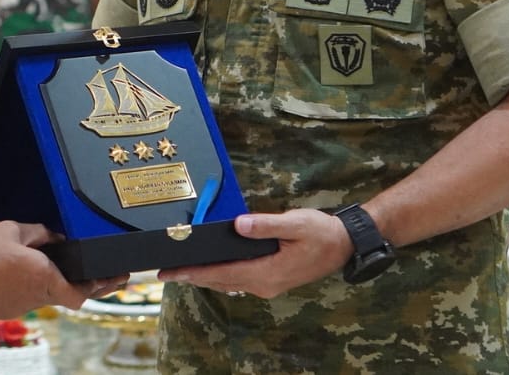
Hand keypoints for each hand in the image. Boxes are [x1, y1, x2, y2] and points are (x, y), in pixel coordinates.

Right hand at [0, 221, 126, 316]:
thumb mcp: (13, 229)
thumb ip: (40, 233)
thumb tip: (55, 237)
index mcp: (43, 276)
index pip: (80, 294)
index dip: (99, 287)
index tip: (113, 279)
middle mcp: (35, 296)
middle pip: (65, 294)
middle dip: (79, 283)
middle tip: (97, 274)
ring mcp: (19, 306)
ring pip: (43, 295)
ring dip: (47, 282)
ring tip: (39, 262)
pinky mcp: (4, 310)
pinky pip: (24, 297)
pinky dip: (27, 286)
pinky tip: (16, 271)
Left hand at [156, 209, 349, 298]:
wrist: (344, 245)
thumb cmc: (320, 232)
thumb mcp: (294, 223)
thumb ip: (265, 225)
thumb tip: (237, 225)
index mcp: (266, 272)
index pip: (221, 273)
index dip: (194, 272)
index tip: (171, 272)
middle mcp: (264, 284)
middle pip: (220, 281)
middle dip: (192, 276)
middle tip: (165, 272)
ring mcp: (268, 284)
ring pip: (228, 282)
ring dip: (204, 276)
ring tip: (180, 270)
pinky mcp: (271, 279)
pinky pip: (238, 279)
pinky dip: (220, 275)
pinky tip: (210, 268)